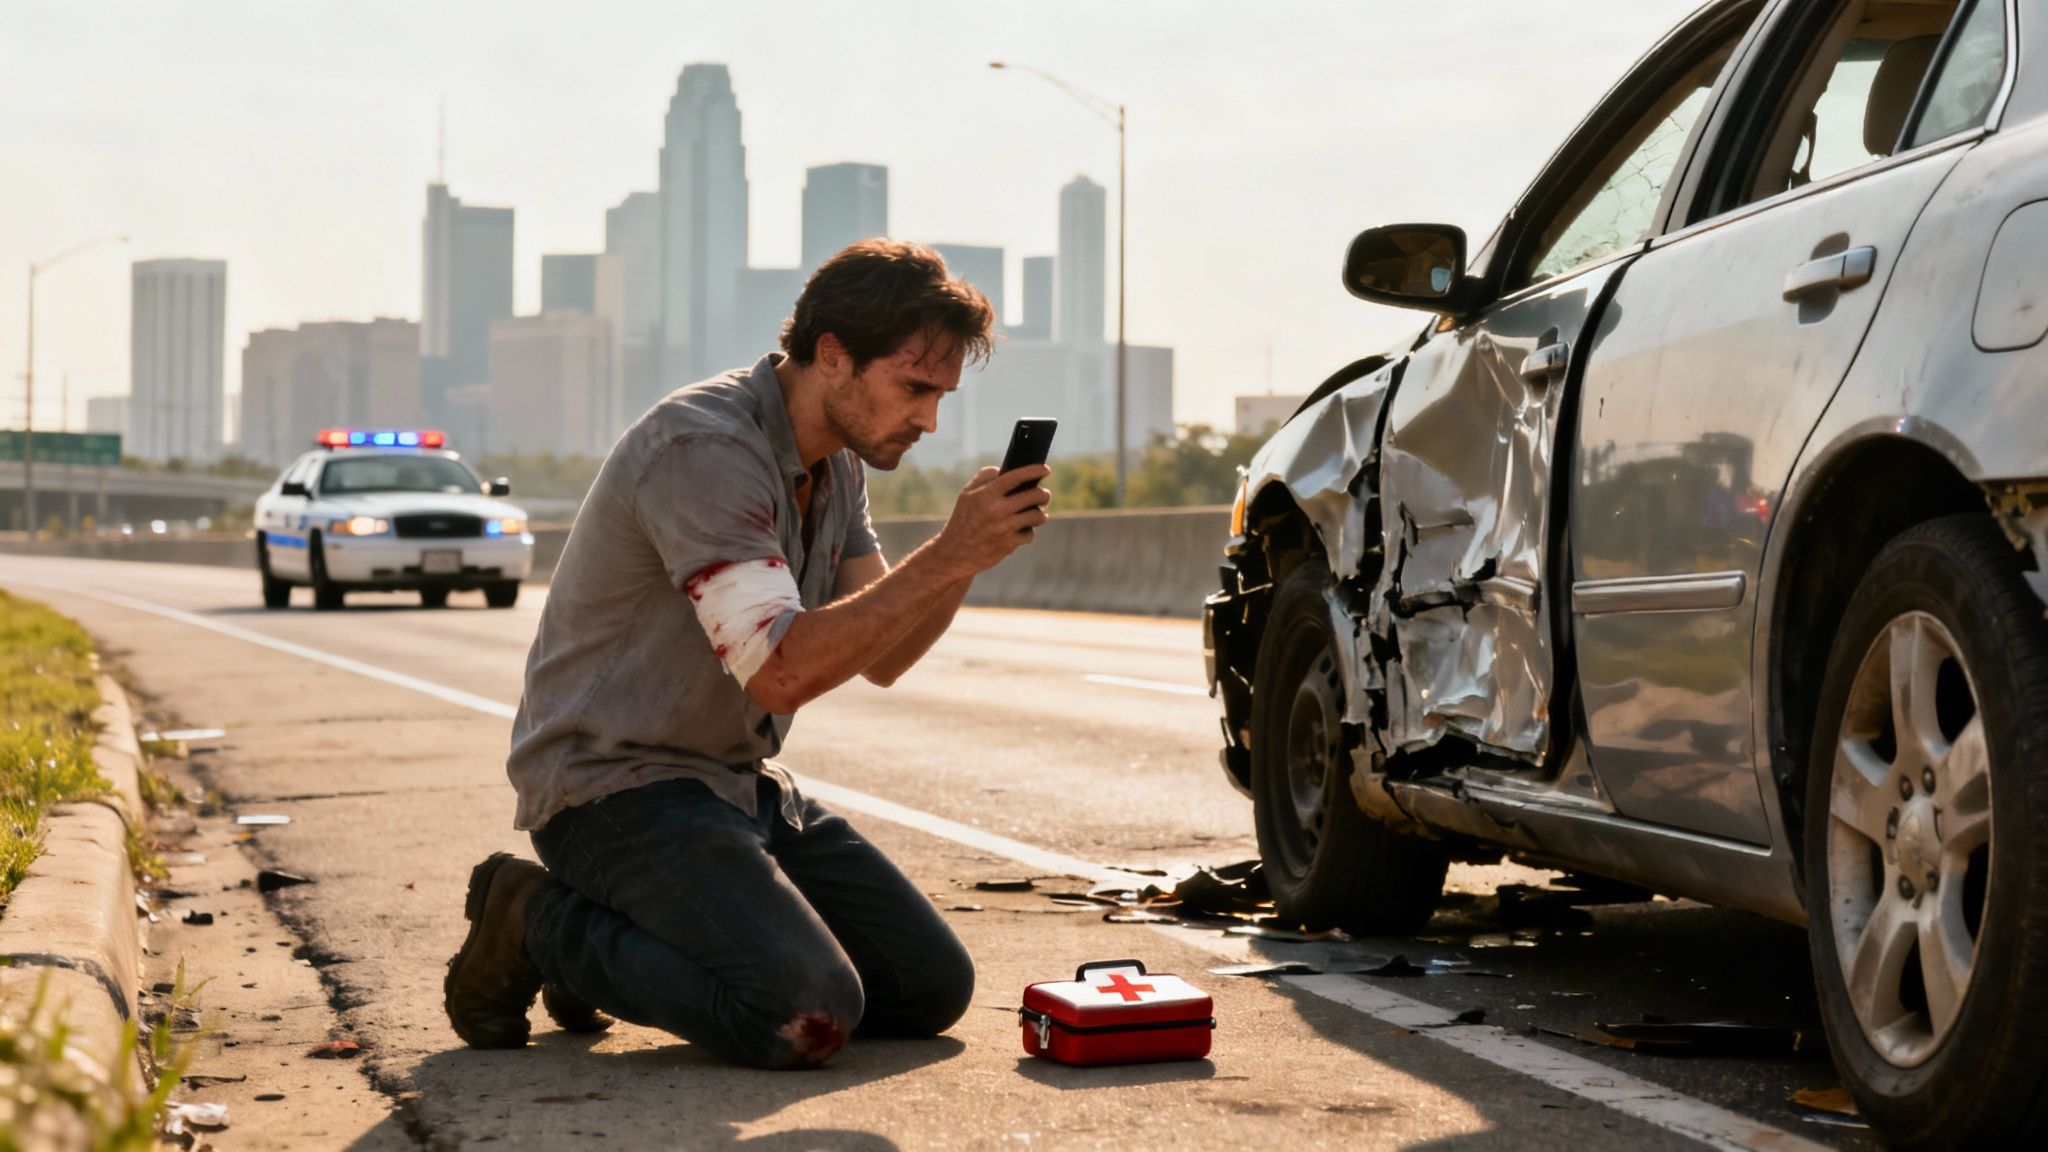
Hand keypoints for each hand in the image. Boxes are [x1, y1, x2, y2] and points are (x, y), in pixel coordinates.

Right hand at [933, 464, 1051, 576]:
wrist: (954, 552)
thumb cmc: (962, 519)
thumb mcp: (966, 495)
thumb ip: (984, 477)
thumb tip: (1003, 470)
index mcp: (986, 494)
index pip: (1017, 477)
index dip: (1035, 471)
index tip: (1046, 470)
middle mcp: (997, 510)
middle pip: (1035, 496)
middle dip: (1044, 494)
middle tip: (1044, 495)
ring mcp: (1004, 528)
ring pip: (1037, 516)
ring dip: (1040, 514)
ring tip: (1037, 513)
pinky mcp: (1008, 545)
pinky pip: (1029, 534)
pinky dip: (1028, 532)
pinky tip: (1021, 530)